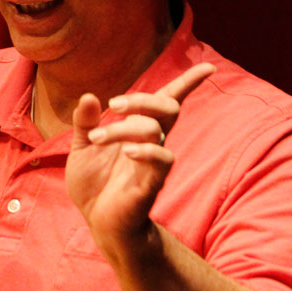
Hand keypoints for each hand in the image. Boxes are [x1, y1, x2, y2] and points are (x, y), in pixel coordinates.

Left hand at [66, 63, 214, 261]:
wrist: (98, 223)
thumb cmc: (95, 186)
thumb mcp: (82, 149)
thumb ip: (84, 123)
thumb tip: (90, 96)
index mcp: (139, 132)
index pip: (168, 102)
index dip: (188, 84)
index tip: (209, 67)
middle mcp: (152, 144)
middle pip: (166, 108)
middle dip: (142, 99)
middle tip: (113, 105)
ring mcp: (153, 163)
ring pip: (155, 130)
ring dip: (122, 128)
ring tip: (96, 139)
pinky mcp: (151, 184)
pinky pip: (162, 161)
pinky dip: (146, 151)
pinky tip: (127, 152)